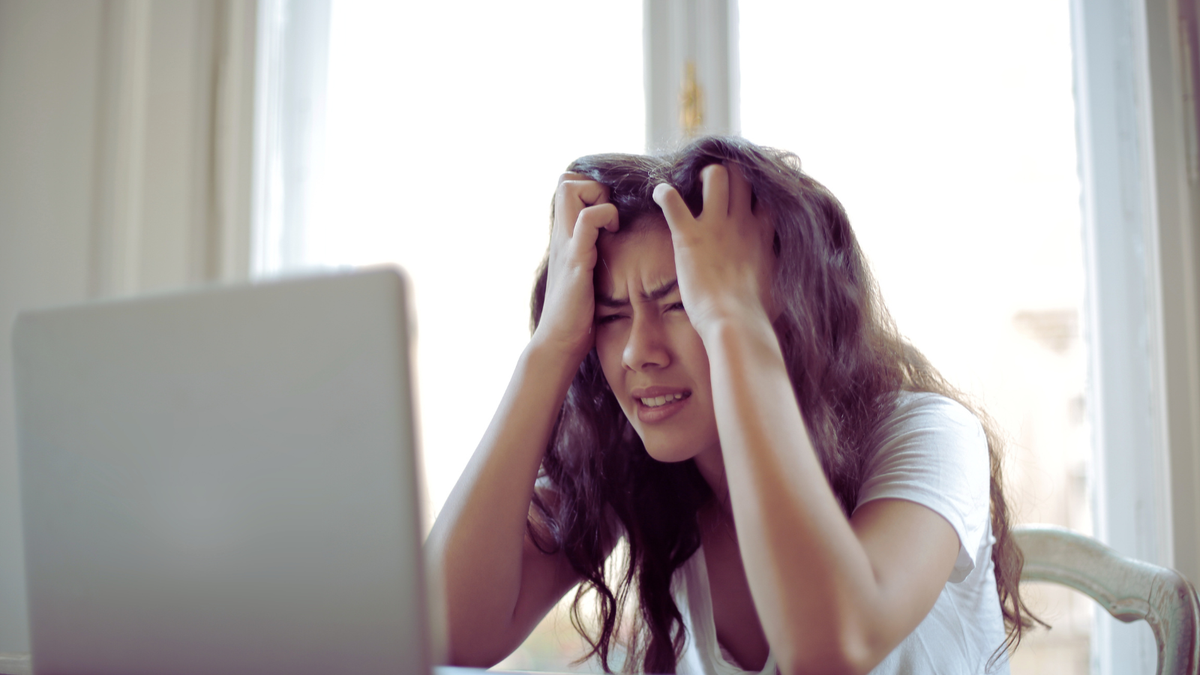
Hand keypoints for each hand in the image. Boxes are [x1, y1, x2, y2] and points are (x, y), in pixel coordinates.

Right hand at [532, 173, 618, 364]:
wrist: (559, 341)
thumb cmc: (576, 314)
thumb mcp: (583, 275)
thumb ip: (590, 255)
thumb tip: (611, 248)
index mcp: (564, 237)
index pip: (566, 186)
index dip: (590, 188)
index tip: (609, 212)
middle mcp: (561, 235)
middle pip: (565, 179)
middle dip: (593, 185)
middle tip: (609, 214)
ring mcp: (566, 245)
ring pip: (570, 189)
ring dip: (598, 197)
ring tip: (611, 224)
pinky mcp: (575, 259)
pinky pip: (586, 221)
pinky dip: (604, 217)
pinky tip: (612, 235)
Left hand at [653, 164, 774, 339]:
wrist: (735, 323)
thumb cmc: (756, 314)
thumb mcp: (779, 286)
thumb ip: (778, 270)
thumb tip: (783, 277)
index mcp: (762, 234)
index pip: (767, 194)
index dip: (757, 188)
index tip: (746, 193)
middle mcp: (742, 222)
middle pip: (742, 174)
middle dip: (729, 172)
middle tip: (715, 185)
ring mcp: (715, 226)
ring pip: (715, 175)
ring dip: (702, 175)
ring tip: (692, 185)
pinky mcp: (689, 236)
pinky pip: (671, 200)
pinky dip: (662, 193)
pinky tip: (659, 194)